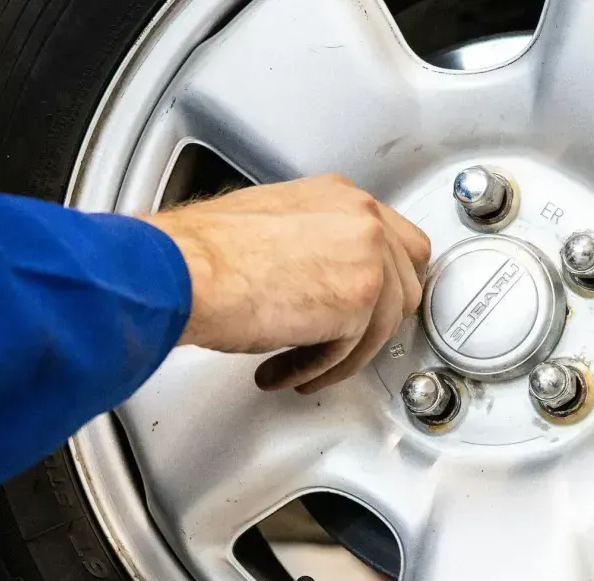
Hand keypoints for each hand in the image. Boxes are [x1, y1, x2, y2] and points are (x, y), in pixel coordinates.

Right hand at [141, 174, 430, 392]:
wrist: (187, 271)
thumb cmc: (204, 255)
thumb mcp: (268, 228)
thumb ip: (308, 248)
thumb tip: (316, 281)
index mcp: (339, 197)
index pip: (394, 240)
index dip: (384, 281)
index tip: (367, 306)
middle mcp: (361, 219)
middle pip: (407, 282)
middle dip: (377, 321)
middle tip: (346, 343)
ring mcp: (367, 258)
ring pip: (385, 324)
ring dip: (343, 354)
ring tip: (303, 366)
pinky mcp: (359, 301)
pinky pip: (354, 350)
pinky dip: (320, 369)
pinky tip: (290, 370)